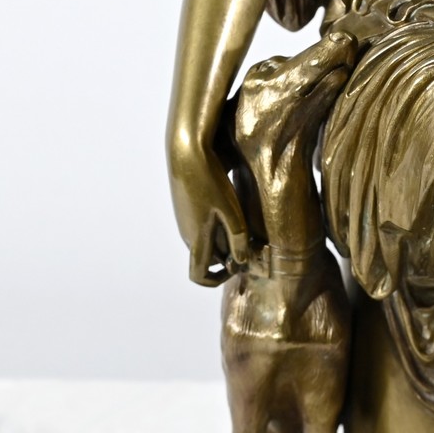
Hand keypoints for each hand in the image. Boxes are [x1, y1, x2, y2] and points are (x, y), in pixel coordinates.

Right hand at [168, 137, 248, 285]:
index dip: (216, 280)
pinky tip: (231, 207)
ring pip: (206, 240)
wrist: (186, 152)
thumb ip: (238, 239)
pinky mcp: (186, 208)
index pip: (199, 276)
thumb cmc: (210, 181)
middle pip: (208, 257)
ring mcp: (184, 220)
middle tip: (249, 241)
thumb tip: (241, 262)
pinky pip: (202, 225)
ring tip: (242, 222)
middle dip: (227, 256)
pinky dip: (217, 225)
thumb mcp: (231, 211)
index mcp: (197, 239)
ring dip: (224, 239)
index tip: (235, 268)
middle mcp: (187, 234)